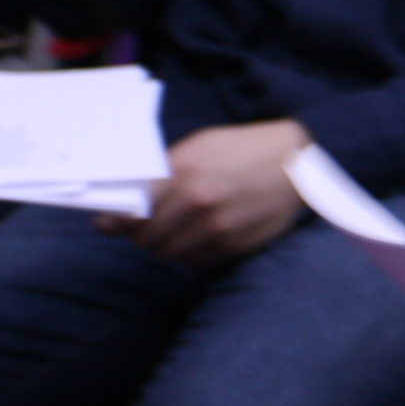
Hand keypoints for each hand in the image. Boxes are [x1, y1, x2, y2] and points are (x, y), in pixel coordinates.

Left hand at [106, 120, 309, 266]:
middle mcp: (200, 202)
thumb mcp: (201, 146)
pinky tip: (198, 236)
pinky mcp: (236, 244)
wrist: (297, 162)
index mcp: (185, 173)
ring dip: (164, 246)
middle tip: (144, 228)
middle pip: (147, 236)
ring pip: (170, 252)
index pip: (133, 209)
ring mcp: (219, 227)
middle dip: (140, 234)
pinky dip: (190, 252)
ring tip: (172, 232)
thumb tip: (129, 200)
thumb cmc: (244, 149)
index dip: (114, 221)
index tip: (107, 225)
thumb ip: (165, 172)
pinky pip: (197, 259)